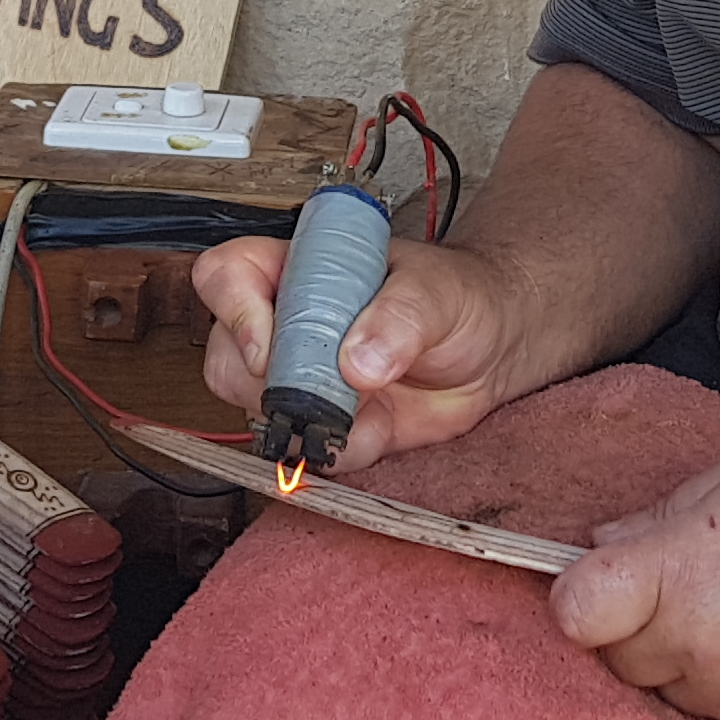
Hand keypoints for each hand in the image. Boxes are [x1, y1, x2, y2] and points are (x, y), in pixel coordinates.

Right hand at [191, 232, 524, 472]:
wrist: (493, 347)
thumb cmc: (461, 297)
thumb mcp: (439, 291)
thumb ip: (401, 317)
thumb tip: (358, 362)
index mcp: (300, 269)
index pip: (226, 276)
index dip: (235, 313)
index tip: (268, 350)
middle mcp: (287, 322)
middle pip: (226, 356)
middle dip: (269, 384)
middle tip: (324, 391)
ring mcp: (302, 377)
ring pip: (256, 410)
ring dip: (306, 421)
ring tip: (367, 405)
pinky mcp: (326, 423)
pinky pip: (308, 450)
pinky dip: (344, 450)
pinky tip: (382, 426)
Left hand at [551, 445, 719, 719]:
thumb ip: (662, 512)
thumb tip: (605, 544)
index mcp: (679, 574)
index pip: (575, 609)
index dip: (577, 595)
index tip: (598, 581)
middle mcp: (695, 648)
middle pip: (617, 655)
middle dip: (635, 625)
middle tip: (692, 586)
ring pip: (671, 688)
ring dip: (687, 657)